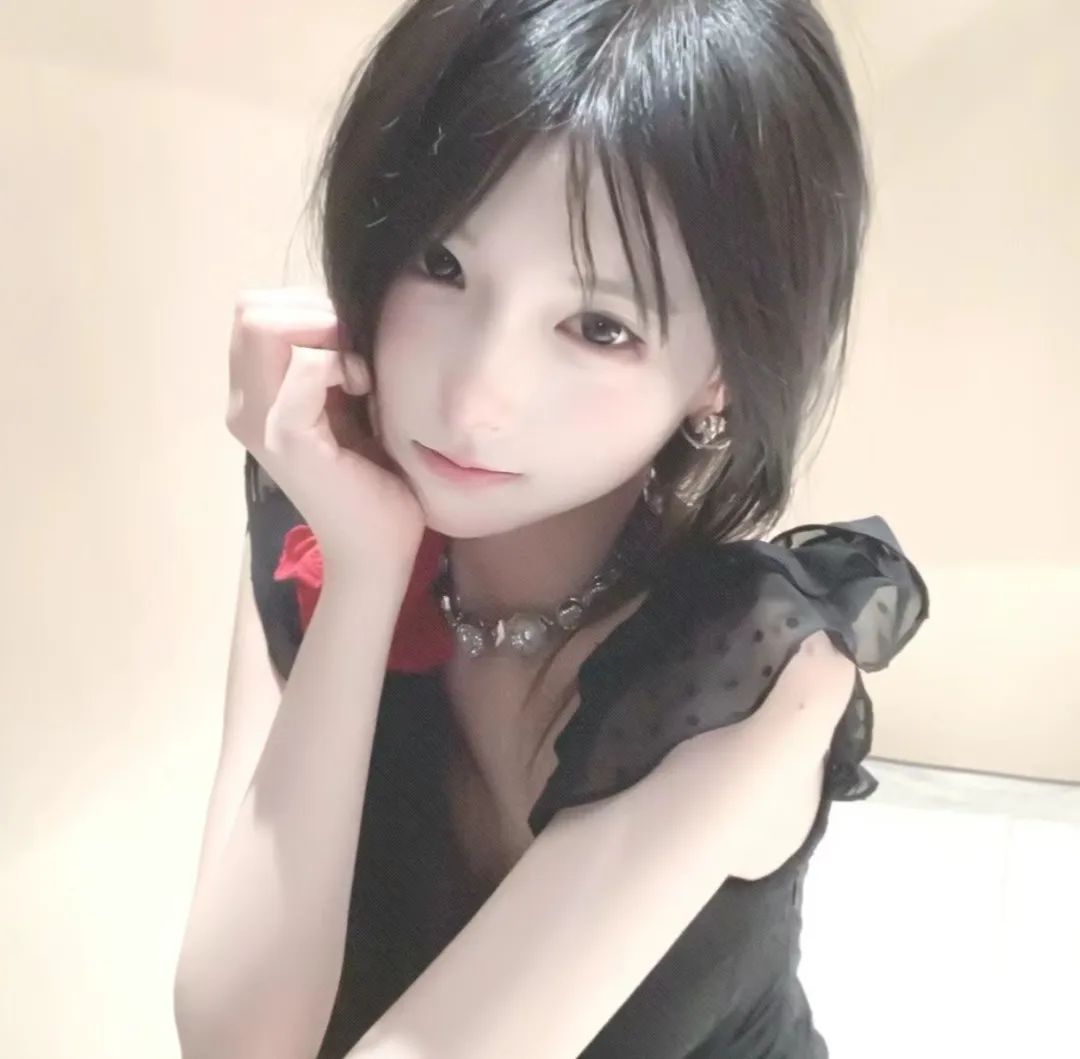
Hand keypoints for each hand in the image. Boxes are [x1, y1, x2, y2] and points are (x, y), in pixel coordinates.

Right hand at [225, 287, 425, 572]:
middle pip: (250, 310)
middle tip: (353, 358)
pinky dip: (338, 364)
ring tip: (356, 376)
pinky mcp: (287, 439)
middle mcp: (242, 405)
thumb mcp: (346, 401)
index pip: (254, 309)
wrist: (380, 546)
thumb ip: (329, 355)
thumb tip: (341, 304)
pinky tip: (360, 391)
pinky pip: (302, 366)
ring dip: (324, 335)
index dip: (308, 309)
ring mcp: (258, 422)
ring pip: (263, 326)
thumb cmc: (374, 475)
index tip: (349, 348)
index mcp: (252, 394)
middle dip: (314, 315)